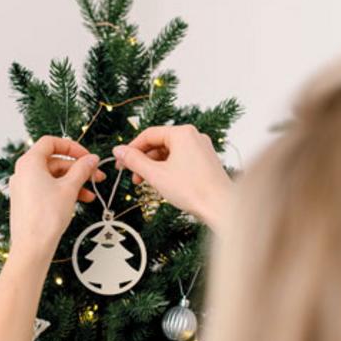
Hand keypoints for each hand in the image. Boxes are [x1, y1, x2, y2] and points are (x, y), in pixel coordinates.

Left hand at [8, 137, 103, 262]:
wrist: (32, 246)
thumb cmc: (45, 217)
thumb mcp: (69, 188)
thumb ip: (82, 169)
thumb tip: (91, 159)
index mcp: (29, 162)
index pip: (51, 143)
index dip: (71, 146)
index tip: (86, 156)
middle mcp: (23, 172)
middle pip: (54, 161)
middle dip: (77, 168)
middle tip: (96, 175)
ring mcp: (24, 187)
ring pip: (53, 177)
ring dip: (74, 182)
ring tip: (91, 193)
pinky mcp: (27, 201)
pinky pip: (47, 189)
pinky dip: (63, 192)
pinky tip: (80, 200)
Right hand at [113, 125, 231, 229]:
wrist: (221, 207)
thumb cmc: (193, 190)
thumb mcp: (156, 175)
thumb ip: (134, 161)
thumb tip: (118, 150)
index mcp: (182, 133)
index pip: (149, 134)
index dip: (131, 149)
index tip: (121, 162)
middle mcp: (194, 136)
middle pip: (160, 143)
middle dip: (143, 160)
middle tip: (132, 176)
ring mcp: (202, 149)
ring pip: (170, 153)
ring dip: (155, 167)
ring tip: (146, 183)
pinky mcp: (206, 162)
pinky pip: (181, 160)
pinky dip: (168, 169)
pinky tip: (162, 183)